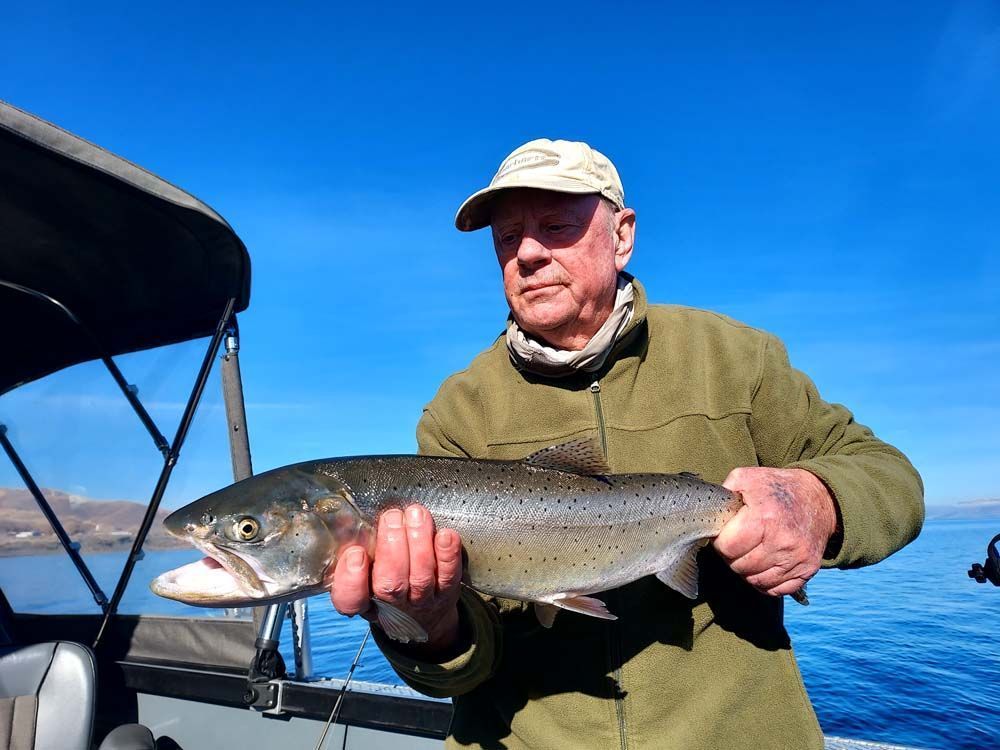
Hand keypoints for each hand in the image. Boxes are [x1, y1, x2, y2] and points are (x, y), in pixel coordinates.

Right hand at [330, 504, 462, 653]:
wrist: (425, 618)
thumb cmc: (388, 583)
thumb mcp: (366, 574)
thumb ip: (357, 550)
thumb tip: (344, 516)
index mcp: (364, 600)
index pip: (350, 600)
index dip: (351, 580)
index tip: (356, 554)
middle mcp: (392, 605)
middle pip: (390, 584)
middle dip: (391, 547)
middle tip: (392, 517)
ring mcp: (422, 601)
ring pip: (420, 577)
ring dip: (419, 543)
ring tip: (416, 515)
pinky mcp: (447, 593)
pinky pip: (449, 576)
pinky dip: (448, 555)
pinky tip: (446, 535)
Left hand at [713, 467, 837, 596]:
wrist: (819, 498)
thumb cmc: (776, 488)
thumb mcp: (746, 478)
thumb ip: (723, 494)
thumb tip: (707, 514)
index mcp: (765, 517)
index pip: (728, 548)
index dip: (722, 542)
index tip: (727, 533)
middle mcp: (783, 541)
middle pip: (740, 567)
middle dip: (733, 556)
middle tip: (738, 542)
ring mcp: (797, 558)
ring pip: (756, 581)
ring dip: (748, 570)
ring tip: (751, 551)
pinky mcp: (808, 569)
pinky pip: (776, 590)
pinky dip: (765, 581)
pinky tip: (764, 563)